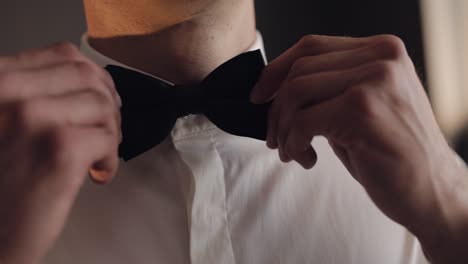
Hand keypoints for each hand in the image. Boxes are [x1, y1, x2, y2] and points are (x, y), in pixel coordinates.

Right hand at [0, 42, 120, 262]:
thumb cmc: (1, 179)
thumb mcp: (5, 120)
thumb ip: (34, 94)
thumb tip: (89, 81)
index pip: (64, 55)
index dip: (94, 77)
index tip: (100, 99)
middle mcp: (9, 92)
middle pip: (88, 76)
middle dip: (108, 103)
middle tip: (106, 130)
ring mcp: (34, 118)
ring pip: (103, 105)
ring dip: (111, 131)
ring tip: (98, 155)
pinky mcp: (59, 150)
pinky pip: (107, 137)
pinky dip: (111, 157)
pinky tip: (96, 173)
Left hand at [251, 35, 467, 262]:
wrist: (432, 191)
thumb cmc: (392, 153)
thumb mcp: (361, 107)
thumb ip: (327, 88)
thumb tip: (275, 90)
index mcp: (381, 50)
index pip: (310, 47)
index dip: (276, 71)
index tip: (259, 96)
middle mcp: (381, 57)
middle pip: (299, 71)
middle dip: (277, 108)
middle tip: (276, 137)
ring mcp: (374, 80)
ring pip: (296, 93)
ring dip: (283, 128)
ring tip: (291, 150)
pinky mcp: (363, 110)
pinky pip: (304, 121)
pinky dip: (293, 143)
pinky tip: (304, 158)